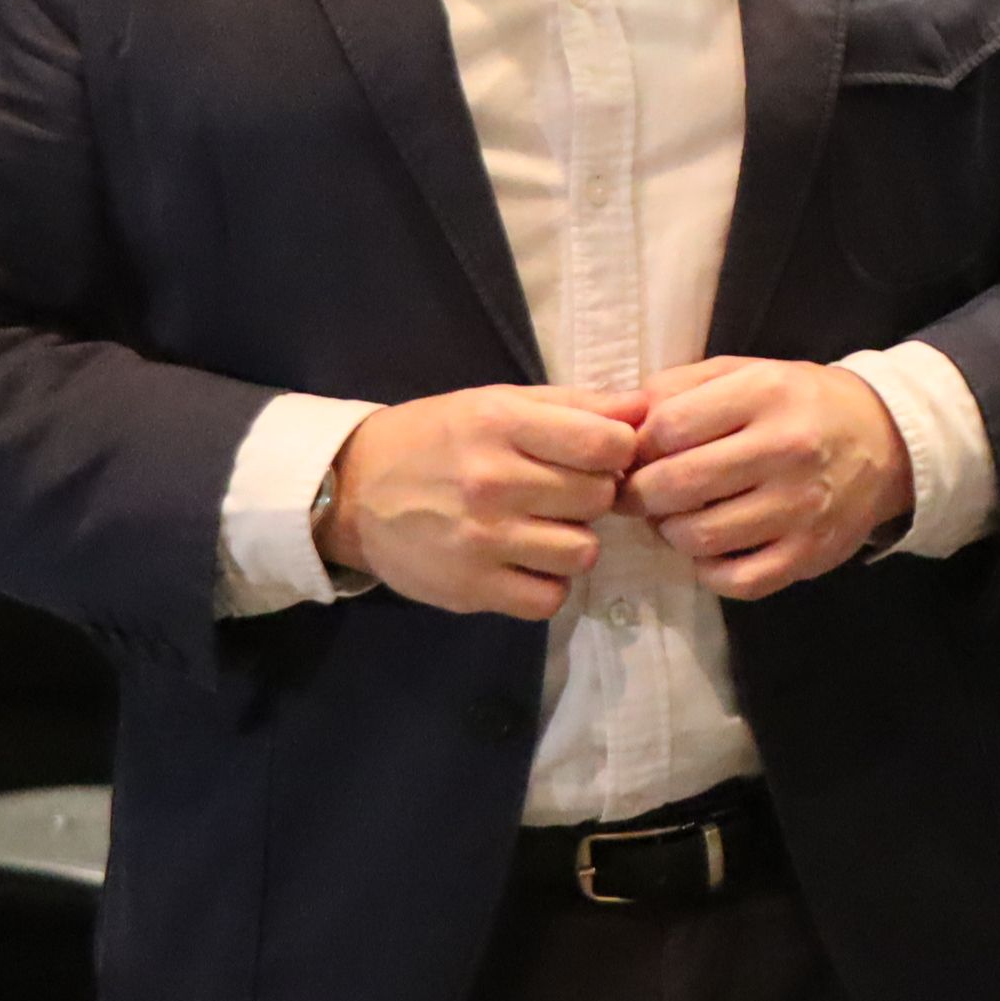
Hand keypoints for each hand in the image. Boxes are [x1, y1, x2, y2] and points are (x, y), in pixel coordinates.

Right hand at [315, 384, 645, 619]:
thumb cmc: (438, 439)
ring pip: (583, 551)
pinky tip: (526, 562)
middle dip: (592, 494)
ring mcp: (481, 539)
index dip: (617, 449)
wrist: (354, 491)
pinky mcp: (471, 589)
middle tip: (562, 492)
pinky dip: (547, 583)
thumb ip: (574, 404)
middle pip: (599, 497)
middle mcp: (492, 479)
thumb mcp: (497, 402)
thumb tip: (645, 409)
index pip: (605, 441)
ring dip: (573, 541)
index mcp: (501, 422)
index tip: (599, 454)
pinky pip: (550, 598)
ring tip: (543, 527)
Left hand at [617, 356, 914, 600]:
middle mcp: (786, 449)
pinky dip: (708, 570)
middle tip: (640, 494)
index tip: (637, 454)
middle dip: (640, 495)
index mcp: (766, 393)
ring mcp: (801, 507)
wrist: (886, 441)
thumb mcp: (746, 371)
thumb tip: (619, 422)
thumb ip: (679, 387)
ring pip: (700, 537)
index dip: (638, 445)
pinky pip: (736, 579)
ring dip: (670, 532)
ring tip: (676, 517)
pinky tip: (711, 548)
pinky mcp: (810, 554)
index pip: (669, 426)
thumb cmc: (799, 403)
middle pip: (677, 485)